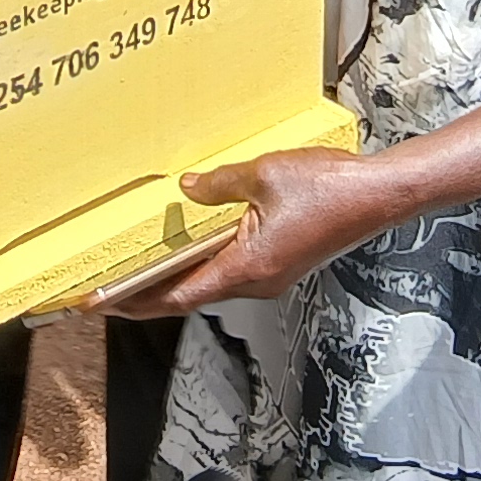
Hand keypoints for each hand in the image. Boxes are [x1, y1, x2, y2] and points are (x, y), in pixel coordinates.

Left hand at [93, 145, 404, 317]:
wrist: (379, 196)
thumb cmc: (327, 187)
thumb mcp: (264, 175)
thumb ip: (220, 184)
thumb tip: (189, 189)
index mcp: (247, 268)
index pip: (178, 295)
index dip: (136, 302)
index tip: (101, 304)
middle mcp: (257, 281)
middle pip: (190, 294)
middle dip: (146, 295)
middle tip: (107, 290)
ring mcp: (270, 275)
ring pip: (211, 283)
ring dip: (174, 279)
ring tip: (137, 270)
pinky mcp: (280, 263)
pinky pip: (231, 269)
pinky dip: (201, 264)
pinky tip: (188, 247)